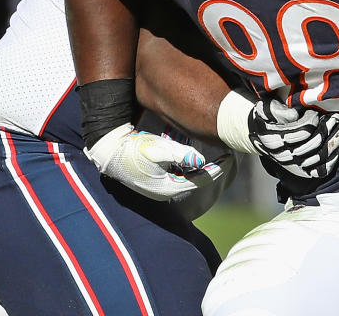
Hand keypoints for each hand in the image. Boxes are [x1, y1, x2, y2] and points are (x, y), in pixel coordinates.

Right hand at [85, 123, 225, 201]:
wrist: (109, 150)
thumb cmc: (134, 148)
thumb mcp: (159, 149)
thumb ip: (181, 154)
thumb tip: (201, 162)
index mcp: (168, 187)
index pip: (200, 180)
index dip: (217, 169)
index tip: (229, 158)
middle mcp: (164, 191)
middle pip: (195, 182)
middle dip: (212, 171)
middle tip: (226, 159)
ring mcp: (158, 187)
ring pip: (187, 180)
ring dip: (201, 170)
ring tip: (215, 159)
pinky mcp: (154, 181)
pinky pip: (178, 177)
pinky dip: (189, 170)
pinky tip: (195, 161)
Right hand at [248, 100, 338, 178]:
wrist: (263, 138)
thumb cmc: (268, 119)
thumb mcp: (266, 110)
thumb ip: (277, 110)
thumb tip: (293, 115)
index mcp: (275, 139)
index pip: (302, 132)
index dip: (313, 120)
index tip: (317, 112)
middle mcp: (285, 155)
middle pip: (314, 144)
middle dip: (330, 128)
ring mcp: (296, 165)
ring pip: (321, 156)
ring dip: (336, 140)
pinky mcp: (304, 172)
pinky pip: (322, 169)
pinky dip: (334, 158)